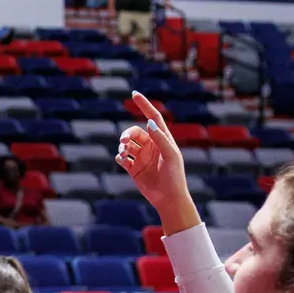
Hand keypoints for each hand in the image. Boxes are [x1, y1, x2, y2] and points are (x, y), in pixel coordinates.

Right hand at [115, 91, 189, 218]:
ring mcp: (142, 157)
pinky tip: (122, 160)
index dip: (144, 105)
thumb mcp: (170, 156)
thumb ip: (160, 139)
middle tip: (124, 142)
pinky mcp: (134, 169)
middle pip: (134, 132)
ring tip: (123, 153)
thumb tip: (148, 122)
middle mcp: (151, 146)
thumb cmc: (174, 176)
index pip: (153, 117)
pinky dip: (119, 156)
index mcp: (162, 139)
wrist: (168, 199)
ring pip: (127, 144)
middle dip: (127, 134)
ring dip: (122, 146)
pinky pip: (122, 158)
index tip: (134, 94)